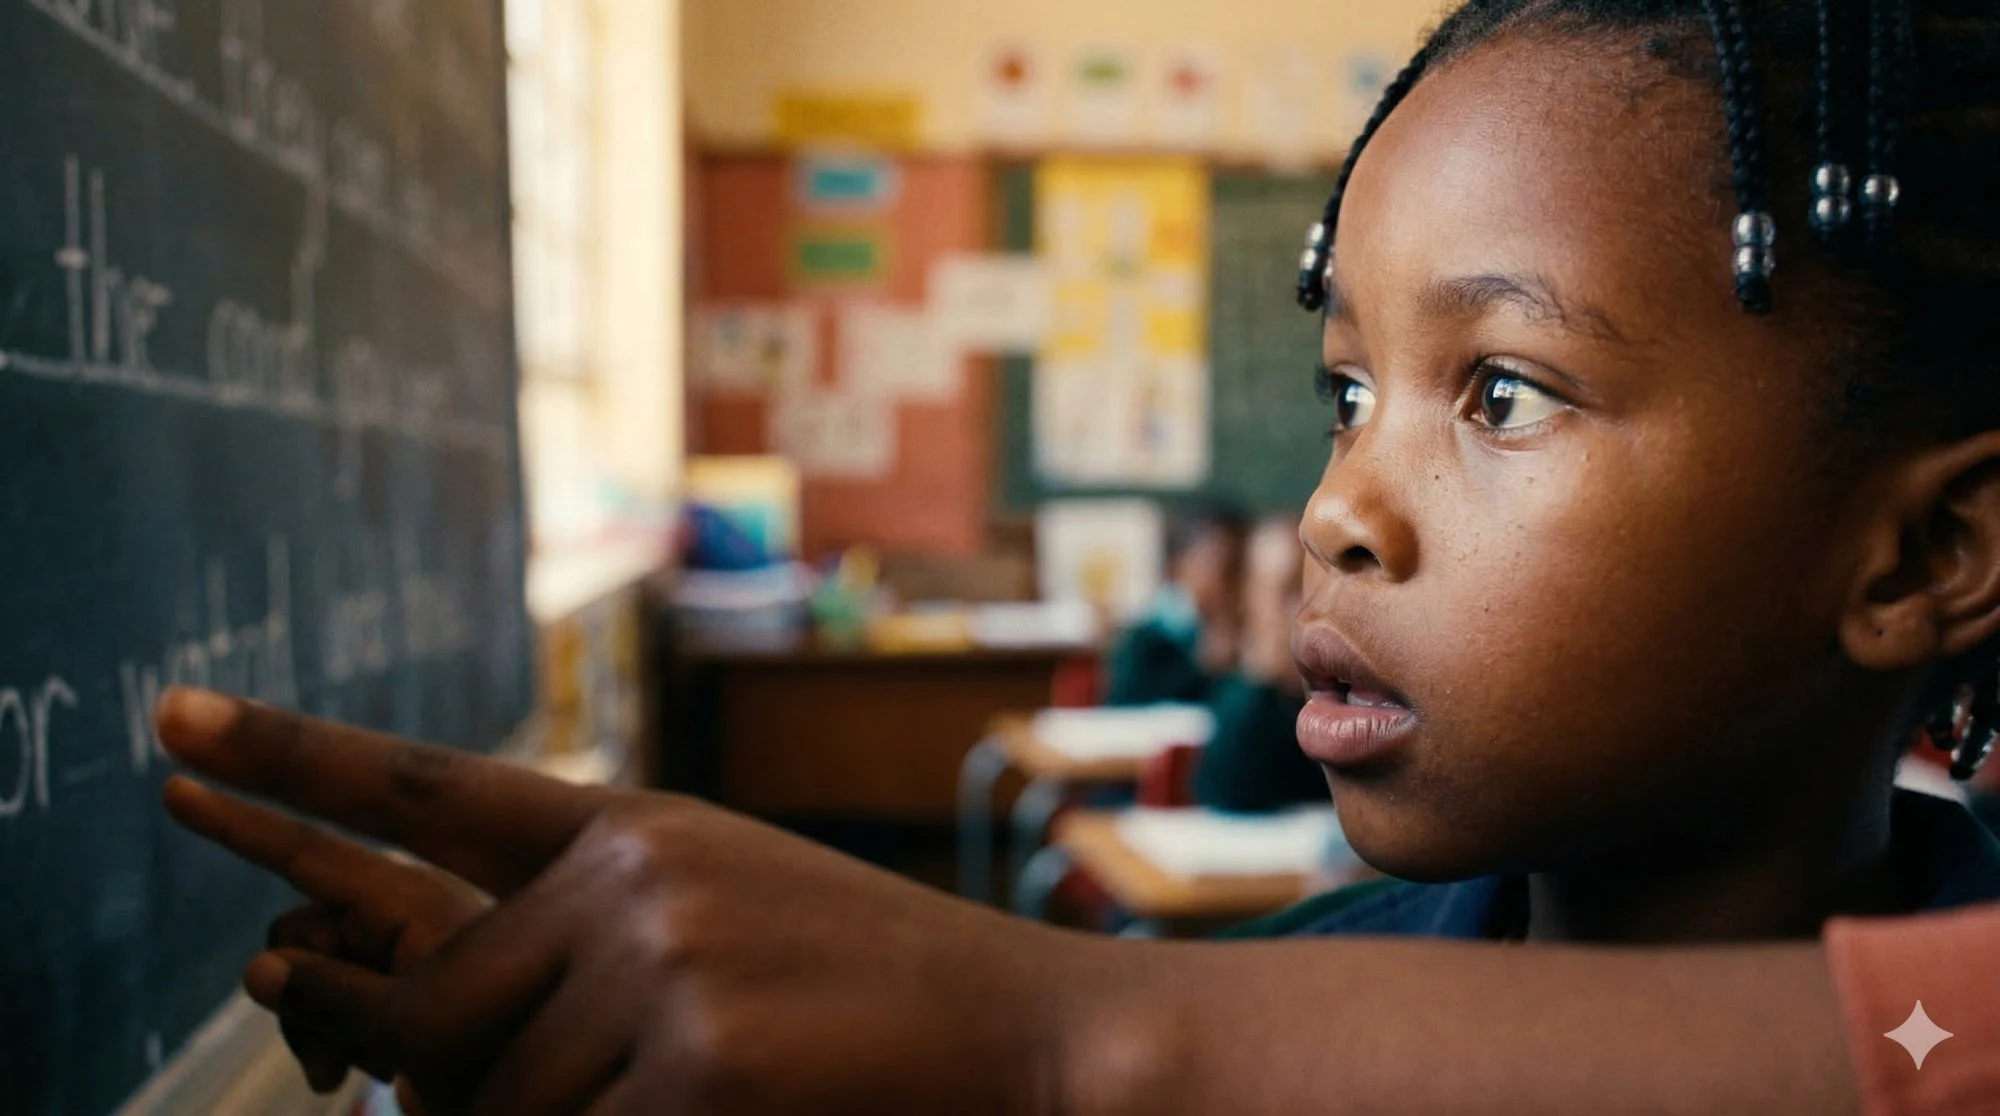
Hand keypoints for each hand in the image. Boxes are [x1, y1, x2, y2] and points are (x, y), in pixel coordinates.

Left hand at [159, 689, 1112, 1115]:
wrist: (1034, 1037)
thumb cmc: (871, 993)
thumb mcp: (720, 924)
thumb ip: (580, 945)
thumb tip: (416, 1041)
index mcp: (634, 828)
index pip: (427, 789)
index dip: (286, 759)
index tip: (168, 726)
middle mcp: (631, 877)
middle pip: (432, 1016)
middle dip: (468, 1085)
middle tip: (613, 1080)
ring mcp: (661, 966)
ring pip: (494, 1108)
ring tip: (710, 1090)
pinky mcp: (695, 1068)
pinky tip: (730, 1111)